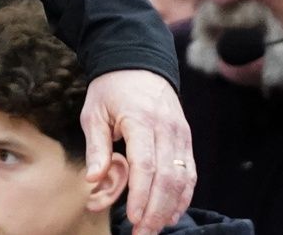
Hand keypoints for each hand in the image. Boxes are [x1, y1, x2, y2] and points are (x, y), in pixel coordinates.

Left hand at [81, 70, 194, 234]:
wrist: (139, 64)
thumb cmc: (111, 89)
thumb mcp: (94, 112)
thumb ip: (96, 147)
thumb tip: (93, 179)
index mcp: (142, 120)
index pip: (145, 164)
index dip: (141, 194)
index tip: (132, 217)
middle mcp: (168, 129)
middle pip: (167, 177)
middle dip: (156, 210)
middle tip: (142, 233)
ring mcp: (181, 135)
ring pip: (183, 179)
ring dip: (170, 208)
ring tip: (154, 228)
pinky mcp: (186, 140)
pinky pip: (190, 173)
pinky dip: (183, 196)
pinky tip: (171, 214)